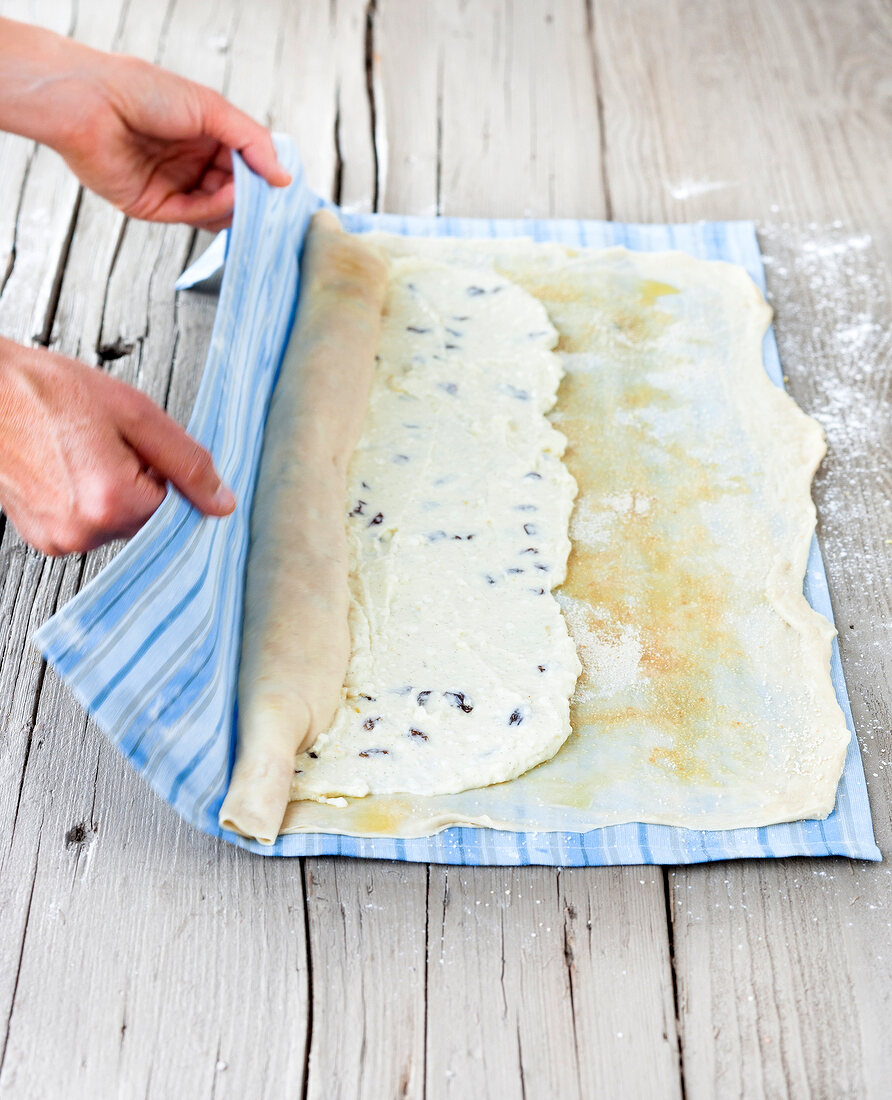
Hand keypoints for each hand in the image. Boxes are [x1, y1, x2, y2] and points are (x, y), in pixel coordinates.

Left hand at [0, 18, 289, 230]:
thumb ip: (252, 142)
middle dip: (252, 196)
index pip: (245, 165)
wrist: (91, 103)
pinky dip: (213, 210)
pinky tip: (223, 196)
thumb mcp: (211, 108)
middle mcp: (190, 162)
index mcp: (204, 135)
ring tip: (243, 193)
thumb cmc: (143, 92)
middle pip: (235, 192)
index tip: (281, 183)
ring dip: (236, 205)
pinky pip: (195, 217)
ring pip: (219, 210)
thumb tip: (283, 177)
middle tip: (268, 198)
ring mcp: (174, 186)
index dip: (263, 175)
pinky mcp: (157, 207)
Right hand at [0, 338, 234, 555]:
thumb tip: (221, 502)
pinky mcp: (43, 540)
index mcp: (112, 502)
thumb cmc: (45, 393)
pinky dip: (88, 501)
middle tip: (109, 445)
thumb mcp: (135, 414)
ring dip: (114, 493)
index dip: (167, 475)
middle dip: (142, 484)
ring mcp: (60, 540)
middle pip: (148, 521)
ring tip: (83, 453)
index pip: (178, 509)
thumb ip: (187, 462)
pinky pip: (89, 526)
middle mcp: (84, 532)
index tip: (147, 453)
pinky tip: (67, 469)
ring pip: (118, 524)